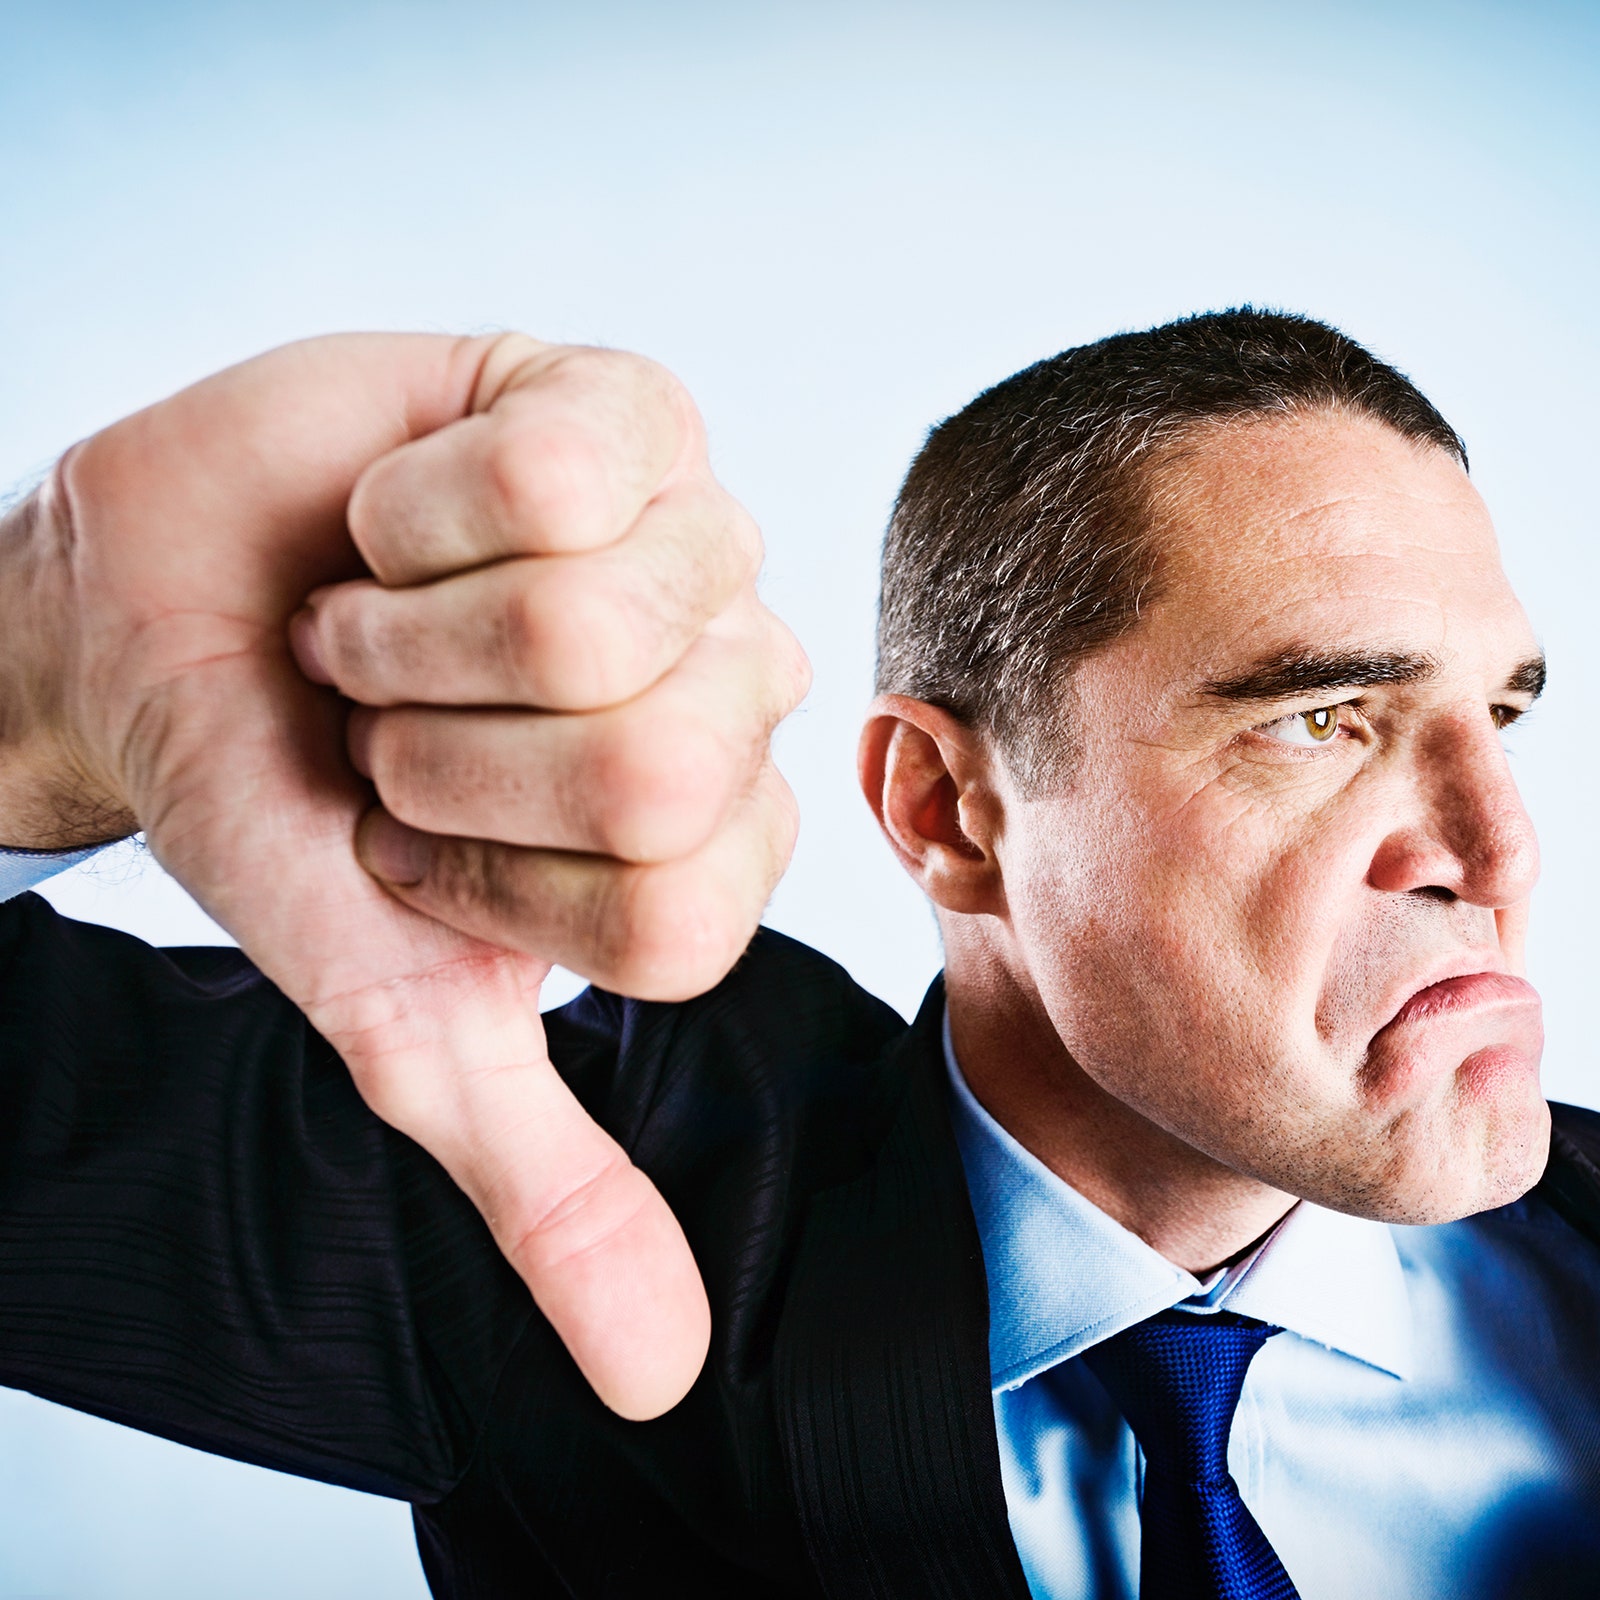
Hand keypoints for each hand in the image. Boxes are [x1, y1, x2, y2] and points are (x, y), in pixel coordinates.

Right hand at [0, 334, 808, 1417]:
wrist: (162, 627)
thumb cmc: (293, 816)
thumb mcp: (404, 1020)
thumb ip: (546, 1190)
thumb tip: (656, 1382)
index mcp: (714, 846)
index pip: (678, 907)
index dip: (489, 883)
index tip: (417, 839)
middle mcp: (738, 696)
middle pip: (650, 762)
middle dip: (444, 759)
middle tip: (391, 727)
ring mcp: (702, 544)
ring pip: (599, 617)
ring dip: (413, 641)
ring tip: (382, 625)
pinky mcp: (631, 411)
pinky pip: (563, 470)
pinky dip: (415, 505)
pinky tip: (401, 515)